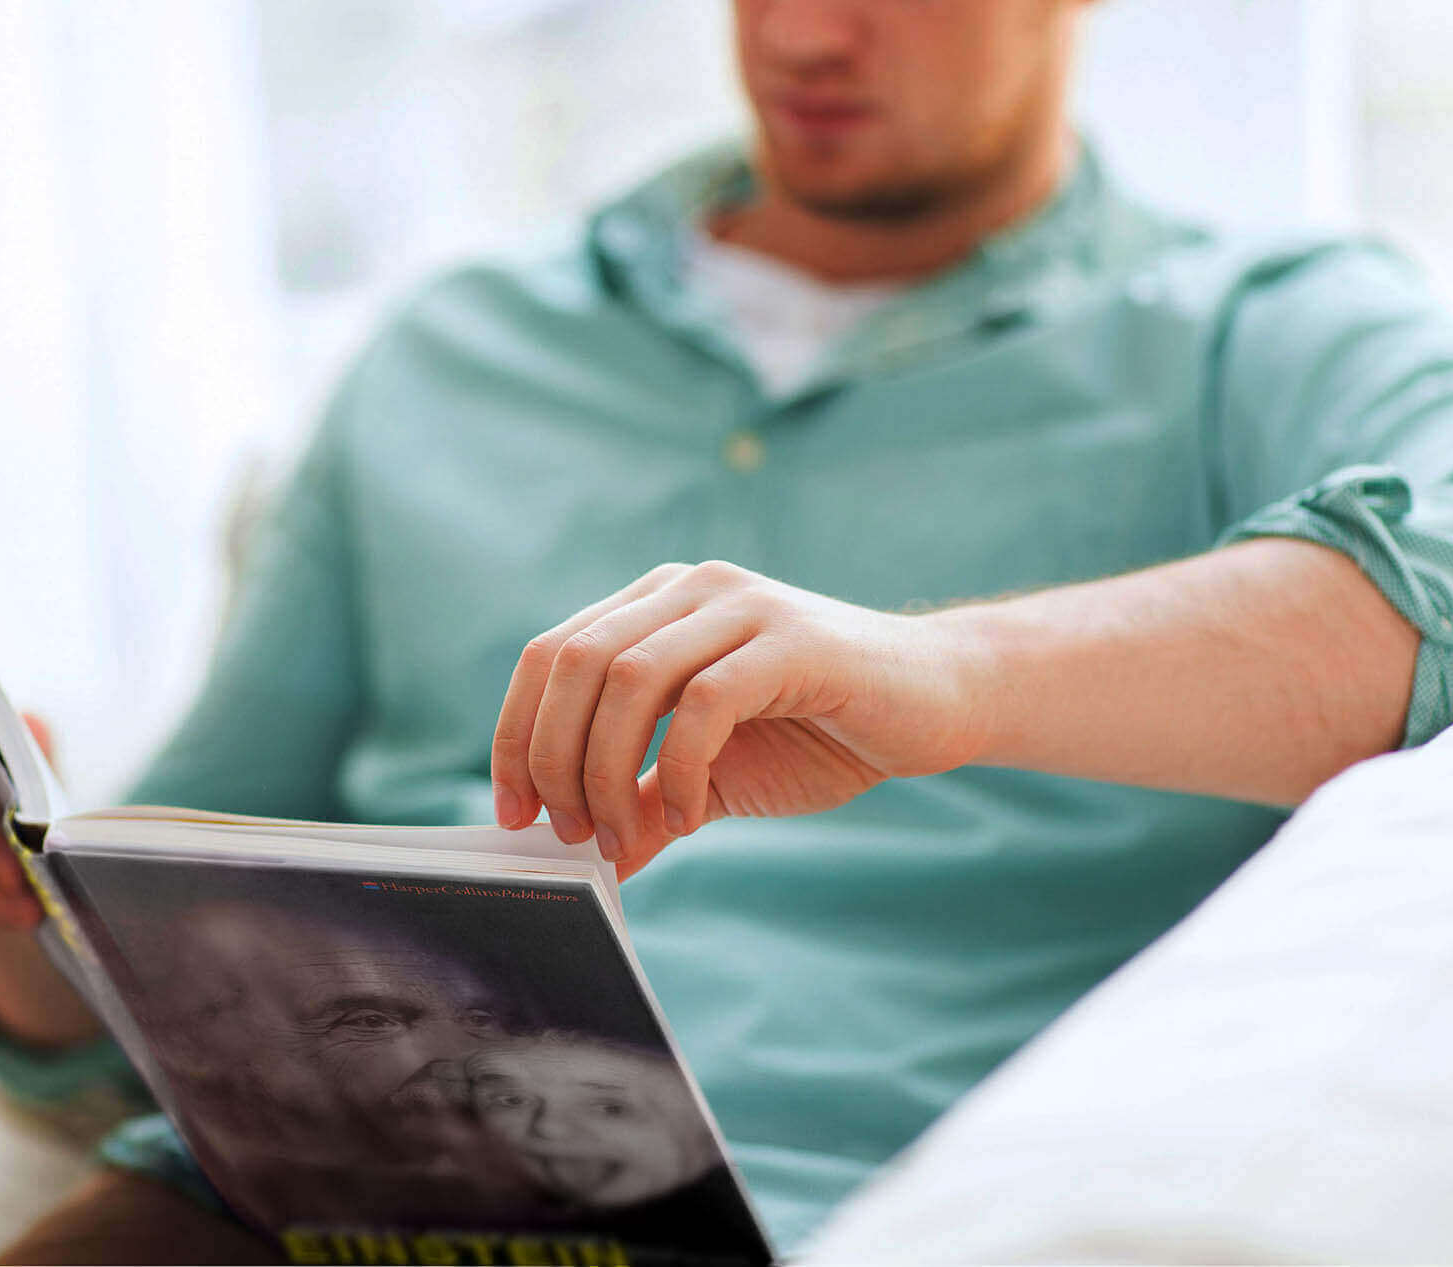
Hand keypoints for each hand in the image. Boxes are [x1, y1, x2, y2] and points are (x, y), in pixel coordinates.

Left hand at [490, 562, 992, 875]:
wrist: (937, 704)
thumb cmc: (822, 734)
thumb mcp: (716, 777)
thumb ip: (650, 804)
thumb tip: (595, 863)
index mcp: (656, 605)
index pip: (549, 655)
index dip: (516, 735)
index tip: (515, 814)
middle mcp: (690, 589)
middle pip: (574, 663)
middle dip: (552, 759)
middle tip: (569, 834)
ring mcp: (741, 606)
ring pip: (628, 677)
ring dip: (607, 770)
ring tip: (622, 835)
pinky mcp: (792, 640)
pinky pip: (704, 702)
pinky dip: (680, 769)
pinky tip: (688, 816)